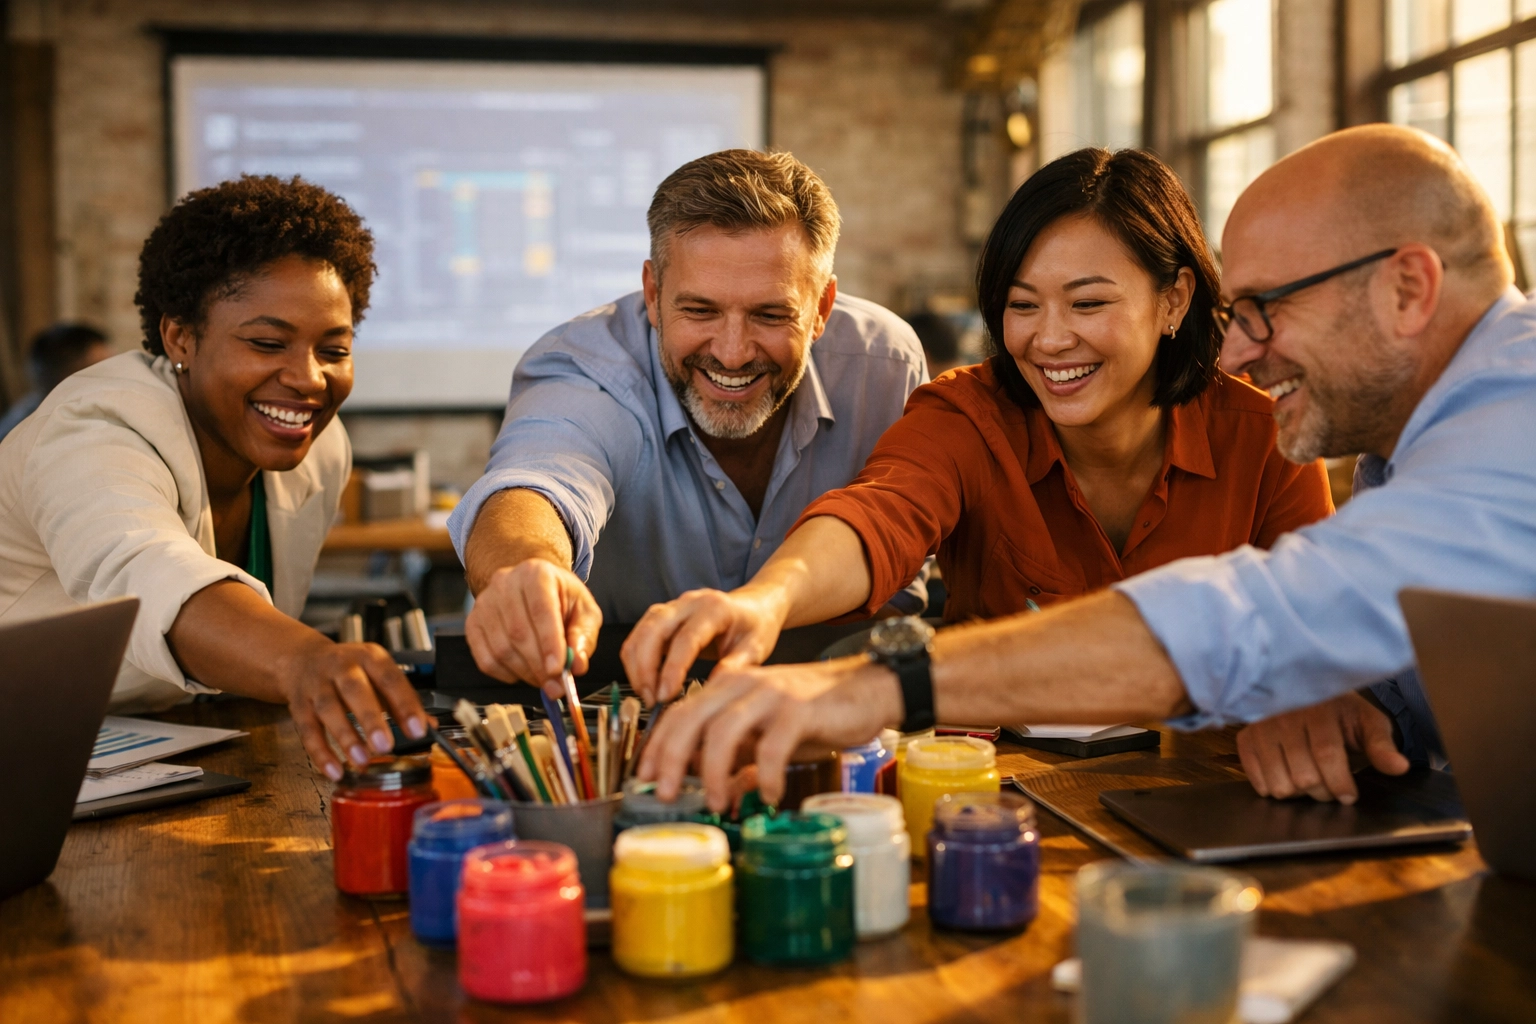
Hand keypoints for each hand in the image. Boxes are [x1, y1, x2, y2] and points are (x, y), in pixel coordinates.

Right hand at [274, 638, 427, 780]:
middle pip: (354, 690)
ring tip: (362, 759)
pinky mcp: (299, 706)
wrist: (303, 659)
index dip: (404, 704)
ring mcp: (317, 685)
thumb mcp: (378, 675)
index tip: (418, 729)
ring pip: (329, 710)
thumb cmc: (348, 670)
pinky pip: (308, 731)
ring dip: (346, 737)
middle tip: (386, 745)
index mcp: (369, 657)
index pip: (390, 678)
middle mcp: (341, 667)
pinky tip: (334, 770)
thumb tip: (429, 727)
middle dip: (371, 719)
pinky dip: (320, 753)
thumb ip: (401, 701)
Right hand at [465, 559, 602, 696]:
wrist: (531, 588)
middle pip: (518, 633)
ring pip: (501, 649)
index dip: (550, 643)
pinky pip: (485, 658)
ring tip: (543, 680)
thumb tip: (577, 665)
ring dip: (525, 672)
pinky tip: (521, 673)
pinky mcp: (473, 623)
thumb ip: (583, 636)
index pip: (541, 610)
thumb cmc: (560, 599)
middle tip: (556, 686)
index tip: (558, 670)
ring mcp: (484, 603)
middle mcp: (505, 583)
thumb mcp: (583, 610)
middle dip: (539, 666)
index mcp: (536, 574)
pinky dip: (505, 674)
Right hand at [621, 587, 786, 704]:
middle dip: (645, 668)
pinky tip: (645, 682)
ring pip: (641, 632)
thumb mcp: (756, 647)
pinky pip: (639, 636)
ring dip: (636, 666)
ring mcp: (672, 607)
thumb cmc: (756, 626)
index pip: (686, 638)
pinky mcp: (662, 617)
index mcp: (715, 609)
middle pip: (653, 630)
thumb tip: (710, 691)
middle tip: (651, 699)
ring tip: (647, 695)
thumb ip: (736, 666)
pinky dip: (636, 660)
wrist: (755, 606)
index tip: (665, 695)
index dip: (671, 669)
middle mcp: (689, 603)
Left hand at [638, 655, 902, 810]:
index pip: (678, 714)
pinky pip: (772, 746)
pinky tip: (769, 795)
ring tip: (717, 802)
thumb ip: (741, 758)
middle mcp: (742, 686)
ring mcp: (770, 695)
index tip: (646, 780)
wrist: (868, 689)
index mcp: (728, 688)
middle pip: (690, 720)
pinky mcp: (799, 709)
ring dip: (714, 773)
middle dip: (672, 760)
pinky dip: (765, 776)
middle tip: (667, 796)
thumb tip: (720, 790)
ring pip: (723, 731)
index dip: (658, 747)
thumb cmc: (816, 714)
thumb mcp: (768, 736)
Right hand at [1236, 691, 1409, 803]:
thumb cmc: (1338, 710)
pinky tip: (1287, 776)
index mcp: (1319, 710)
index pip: (1326, 755)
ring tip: (1309, 782)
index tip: (1349, 796)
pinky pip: (1256, 780)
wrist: (1301, 688)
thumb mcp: (1366, 721)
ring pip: (1279, 784)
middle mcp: (1285, 716)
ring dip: (1299, 794)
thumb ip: (1382, 746)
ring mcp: (1261, 728)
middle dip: (1323, 792)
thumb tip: (1399, 768)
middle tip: (1331, 788)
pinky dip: (1273, 788)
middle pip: (1303, 775)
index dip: (1339, 782)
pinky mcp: (1245, 738)